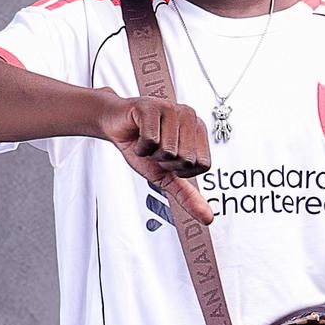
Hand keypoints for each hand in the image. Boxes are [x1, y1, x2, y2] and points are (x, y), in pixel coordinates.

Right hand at [97, 94, 214, 224]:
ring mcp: (171, 108)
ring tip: (147, 142)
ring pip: (168, 150)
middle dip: (164, 163)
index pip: (202, 165)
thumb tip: (208, 218)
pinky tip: (138, 137)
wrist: (117, 128)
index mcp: (199, 130)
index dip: (181, 169)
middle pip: (185, 159)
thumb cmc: (144, 147)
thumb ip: (188, 196)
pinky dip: (140, 147)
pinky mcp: (151, 106)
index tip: (169, 158)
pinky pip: (150, 140)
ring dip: (151, 154)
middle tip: (155, 150)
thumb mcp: (167, 176)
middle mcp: (190, 116)